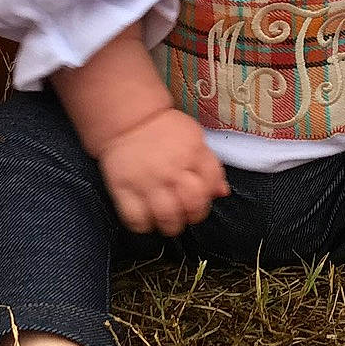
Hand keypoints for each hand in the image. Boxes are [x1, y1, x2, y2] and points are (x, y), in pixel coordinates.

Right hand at [97, 107, 229, 236]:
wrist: (129, 120)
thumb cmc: (164, 131)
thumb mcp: (194, 139)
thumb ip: (210, 166)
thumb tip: (222, 192)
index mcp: (192, 153)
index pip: (211, 185)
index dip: (209, 197)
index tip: (200, 198)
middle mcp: (171, 169)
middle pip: (191, 205)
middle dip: (193, 215)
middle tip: (185, 212)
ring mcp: (147, 180)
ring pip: (166, 217)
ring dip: (171, 224)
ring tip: (167, 218)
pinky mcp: (123, 188)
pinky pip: (135, 219)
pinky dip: (143, 225)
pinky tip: (146, 217)